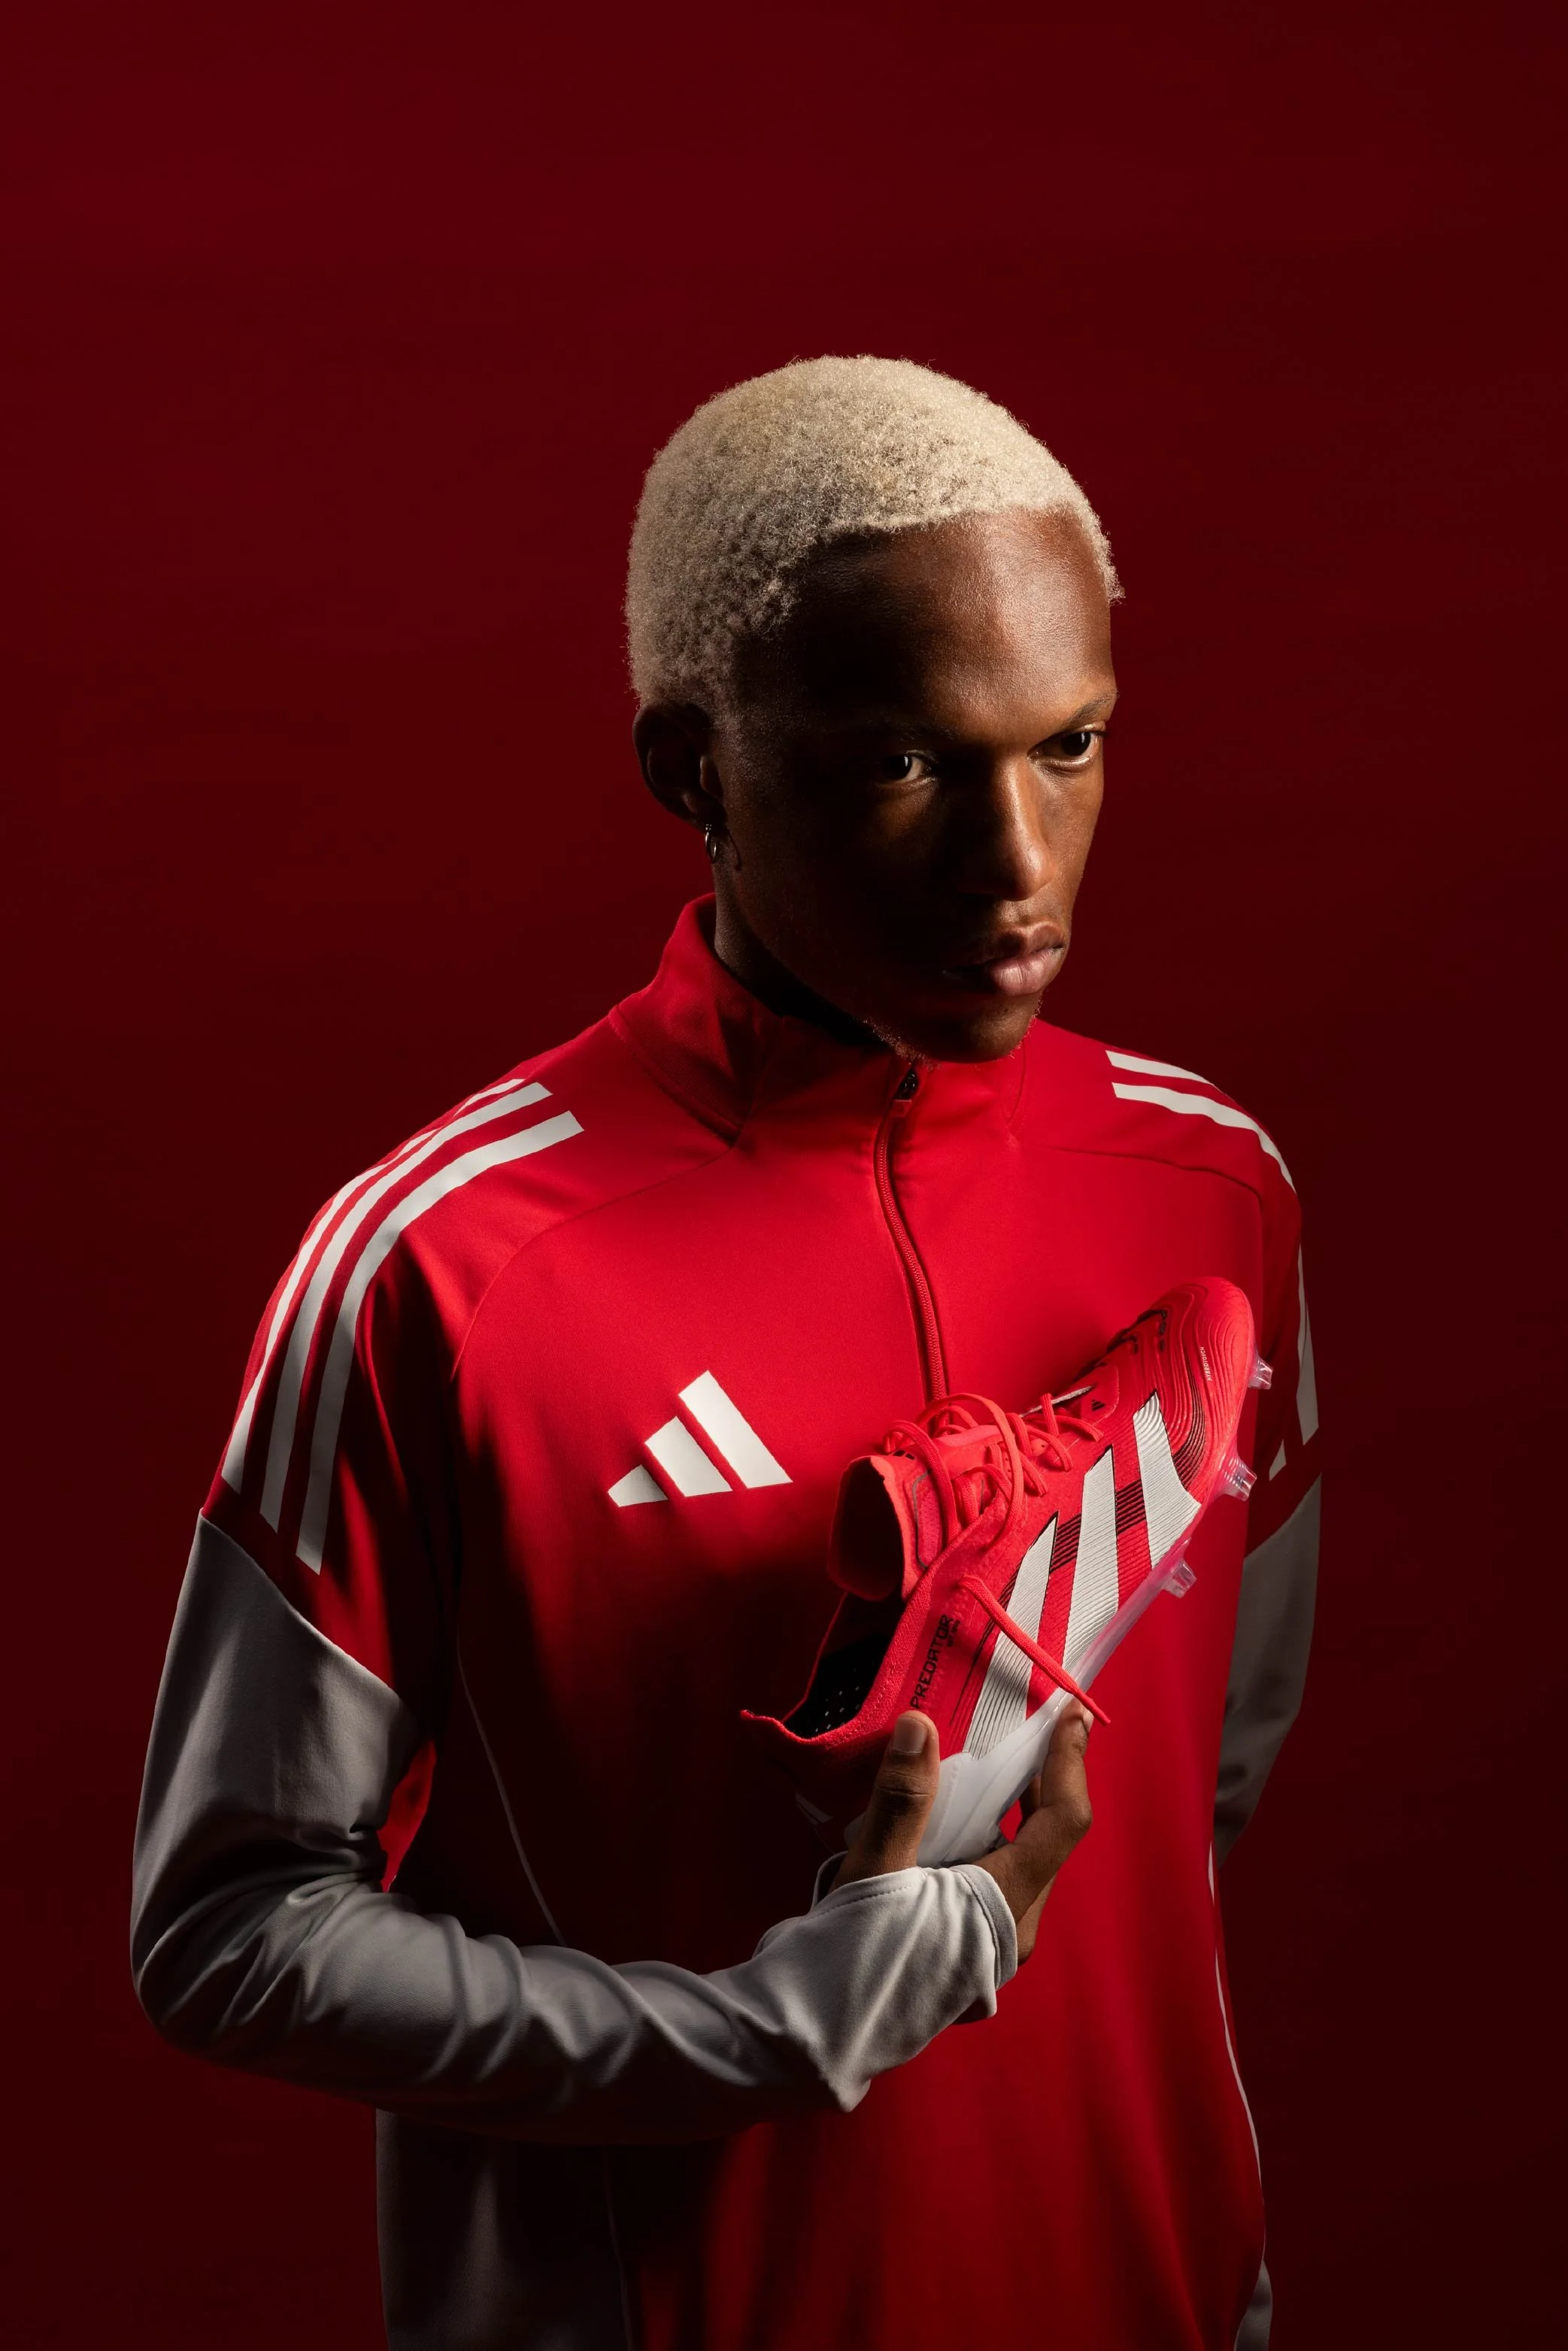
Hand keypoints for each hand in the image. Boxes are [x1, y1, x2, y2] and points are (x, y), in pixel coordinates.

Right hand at [830, 1706, 1092, 1962]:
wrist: (818, 2035)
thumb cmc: (853, 1953)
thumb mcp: (875, 1870)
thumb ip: (903, 1798)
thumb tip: (921, 1725)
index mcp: (1004, 1905)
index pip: (1062, 1823)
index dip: (1070, 1763)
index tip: (1070, 1715)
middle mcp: (1014, 1930)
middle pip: (1045, 1843)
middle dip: (1037, 1785)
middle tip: (1016, 1733)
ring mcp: (993, 1951)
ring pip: (1020, 1866)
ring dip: (1007, 1817)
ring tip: (975, 1774)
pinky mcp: (969, 1959)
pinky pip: (995, 1888)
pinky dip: (985, 1846)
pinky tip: (946, 1831)